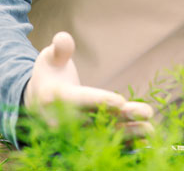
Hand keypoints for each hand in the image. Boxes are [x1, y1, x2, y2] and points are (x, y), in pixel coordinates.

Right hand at [24, 31, 153, 137]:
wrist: (34, 105)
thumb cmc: (48, 76)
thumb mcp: (49, 59)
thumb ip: (59, 49)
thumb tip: (63, 38)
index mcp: (56, 98)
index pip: (82, 100)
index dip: (102, 100)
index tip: (121, 101)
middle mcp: (63, 121)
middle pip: (97, 120)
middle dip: (123, 117)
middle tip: (147, 112)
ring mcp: (72, 134)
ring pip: (103, 135)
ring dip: (128, 133)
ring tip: (150, 129)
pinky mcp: (80, 141)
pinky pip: (102, 144)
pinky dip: (122, 143)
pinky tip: (142, 140)